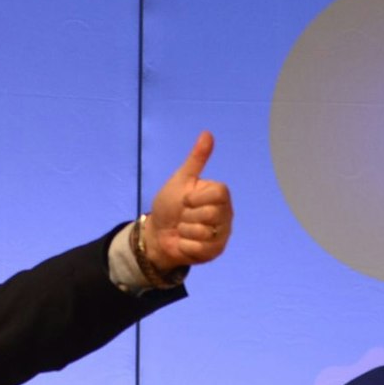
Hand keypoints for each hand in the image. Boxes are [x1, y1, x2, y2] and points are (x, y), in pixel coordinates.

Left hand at [144, 131, 231, 272]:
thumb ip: (196, 159)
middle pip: (210, 213)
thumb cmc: (169, 205)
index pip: (218, 193)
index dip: (195, 197)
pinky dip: (184, 245)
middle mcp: (226, 214)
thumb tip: (207, 133)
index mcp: (220, 194)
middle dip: (187, 215)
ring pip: (203, 232)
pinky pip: (198, 248)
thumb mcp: (181, 180)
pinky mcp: (215, 251)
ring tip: (183, 230)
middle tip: (183, 216)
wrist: (157, 232)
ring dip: (184, 231)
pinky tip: (183, 242)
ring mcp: (222, 234)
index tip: (186, 200)